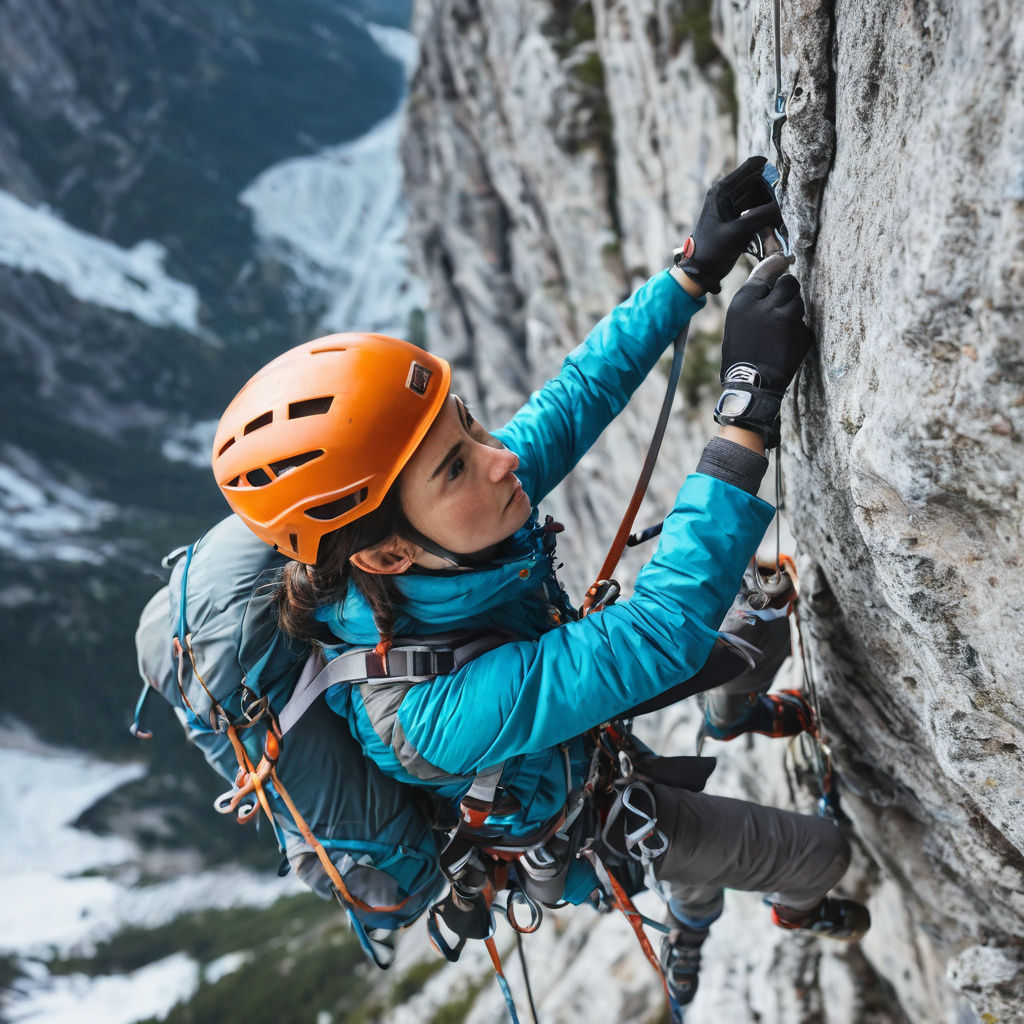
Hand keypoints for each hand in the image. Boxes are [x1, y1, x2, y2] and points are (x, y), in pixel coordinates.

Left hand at [675, 156, 782, 294]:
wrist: (703, 270)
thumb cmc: (713, 249)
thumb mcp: (737, 232)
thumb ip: (760, 217)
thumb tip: (784, 206)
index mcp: (722, 190)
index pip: (752, 166)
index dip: (771, 168)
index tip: (788, 178)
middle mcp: (729, 193)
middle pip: (760, 182)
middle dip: (775, 191)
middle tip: (788, 203)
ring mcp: (736, 206)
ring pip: (763, 197)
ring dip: (774, 205)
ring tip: (784, 216)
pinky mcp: (741, 218)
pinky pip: (760, 210)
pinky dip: (769, 216)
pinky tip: (778, 225)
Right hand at [714, 255, 814, 447]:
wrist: (750, 384)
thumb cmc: (739, 354)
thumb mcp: (736, 322)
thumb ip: (753, 301)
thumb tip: (774, 281)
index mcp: (745, 301)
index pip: (767, 271)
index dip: (777, 263)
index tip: (784, 259)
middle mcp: (766, 306)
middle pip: (790, 284)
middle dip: (788, 292)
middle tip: (781, 305)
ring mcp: (787, 320)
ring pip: (799, 303)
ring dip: (793, 312)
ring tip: (780, 332)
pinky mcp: (801, 334)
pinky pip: (804, 324)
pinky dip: (798, 332)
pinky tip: (785, 345)